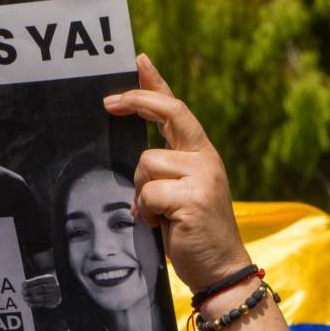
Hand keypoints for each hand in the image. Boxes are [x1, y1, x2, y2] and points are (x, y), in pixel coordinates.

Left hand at [22, 273, 61, 308]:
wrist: (57, 291)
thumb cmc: (45, 284)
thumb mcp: (42, 279)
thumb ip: (34, 281)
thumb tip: (23, 284)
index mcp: (51, 278)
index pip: (39, 280)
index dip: (30, 282)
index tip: (23, 285)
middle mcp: (55, 286)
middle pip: (41, 288)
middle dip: (30, 290)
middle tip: (23, 292)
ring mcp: (56, 294)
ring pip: (43, 297)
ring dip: (32, 298)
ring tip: (24, 298)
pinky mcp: (55, 302)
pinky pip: (44, 304)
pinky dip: (36, 304)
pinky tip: (29, 304)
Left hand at [103, 54, 249, 292]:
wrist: (221, 270)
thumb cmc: (193, 232)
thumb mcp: (181, 192)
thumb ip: (166, 169)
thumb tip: (135, 156)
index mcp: (201, 154)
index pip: (177, 109)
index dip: (157, 83)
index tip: (140, 60)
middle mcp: (205, 158)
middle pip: (169, 112)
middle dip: (137, 100)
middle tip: (108, 103)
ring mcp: (202, 177)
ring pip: (147, 162)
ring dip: (142, 191)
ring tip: (157, 214)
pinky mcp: (194, 199)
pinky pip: (149, 192)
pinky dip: (146, 211)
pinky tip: (160, 225)